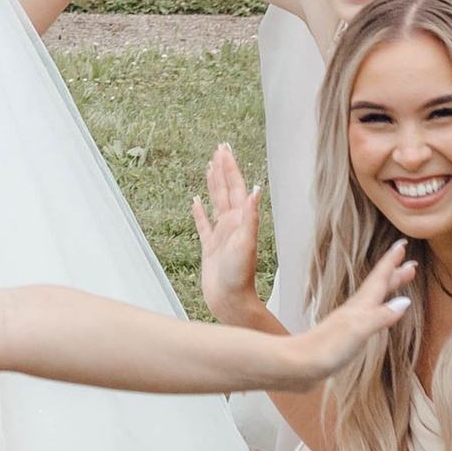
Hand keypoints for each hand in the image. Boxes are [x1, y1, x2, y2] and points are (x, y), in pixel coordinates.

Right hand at [190, 143, 263, 322]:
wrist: (232, 302)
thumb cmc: (241, 277)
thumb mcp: (246, 244)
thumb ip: (250, 217)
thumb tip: (255, 190)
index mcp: (240, 220)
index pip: (235, 187)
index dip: (229, 167)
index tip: (223, 149)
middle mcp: (232, 224)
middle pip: (226, 189)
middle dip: (222, 168)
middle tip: (219, 148)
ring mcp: (221, 234)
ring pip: (215, 202)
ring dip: (212, 184)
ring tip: (209, 167)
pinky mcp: (210, 247)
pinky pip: (203, 224)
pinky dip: (199, 212)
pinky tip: (195, 202)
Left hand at [282, 243, 416, 382]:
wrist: (297, 365)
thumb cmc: (325, 349)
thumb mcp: (357, 331)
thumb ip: (380, 317)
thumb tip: (405, 302)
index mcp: (359, 307)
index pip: (379, 279)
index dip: (391, 262)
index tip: (402, 244)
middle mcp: (354, 311)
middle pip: (378, 287)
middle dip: (394, 274)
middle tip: (411, 264)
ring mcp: (348, 323)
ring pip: (373, 299)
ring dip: (387, 288)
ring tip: (399, 282)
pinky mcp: (344, 336)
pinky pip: (368, 315)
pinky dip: (378, 308)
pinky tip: (377, 313)